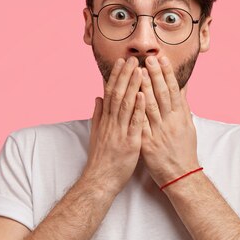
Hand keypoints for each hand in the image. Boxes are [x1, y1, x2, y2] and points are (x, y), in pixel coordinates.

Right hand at [83, 57, 145, 194]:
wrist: (100, 180)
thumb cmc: (101, 159)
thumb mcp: (96, 134)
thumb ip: (97, 115)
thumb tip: (97, 98)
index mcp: (105, 120)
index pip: (110, 93)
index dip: (116, 76)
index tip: (121, 62)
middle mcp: (111, 123)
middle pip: (118, 94)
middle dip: (125, 76)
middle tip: (132, 59)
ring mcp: (120, 132)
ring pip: (126, 105)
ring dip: (133, 86)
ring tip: (139, 70)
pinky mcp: (129, 143)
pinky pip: (134, 123)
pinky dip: (138, 109)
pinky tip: (143, 95)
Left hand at [140, 56, 199, 187]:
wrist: (181, 175)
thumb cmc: (184, 149)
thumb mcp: (188, 125)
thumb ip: (183, 104)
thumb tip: (183, 85)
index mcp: (180, 116)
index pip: (174, 90)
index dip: (167, 73)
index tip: (162, 58)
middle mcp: (171, 122)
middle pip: (163, 95)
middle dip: (155, 75)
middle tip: (148, 59)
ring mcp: (159, 133)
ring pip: (151, 107)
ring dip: (145, 88)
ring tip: (138, 72)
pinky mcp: (148, 144)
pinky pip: (141, 125)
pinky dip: (136, 112)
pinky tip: (131, 100)